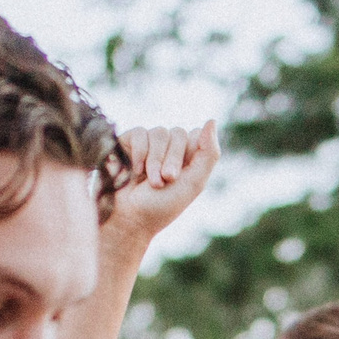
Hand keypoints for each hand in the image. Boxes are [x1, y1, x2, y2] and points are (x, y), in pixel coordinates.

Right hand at [104, 124, 221, 252]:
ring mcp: (147, 145)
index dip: (189, 153)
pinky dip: (139, 153)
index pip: (196, 135)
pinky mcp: (127, 142)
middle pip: (178, 133)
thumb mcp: (193, 183)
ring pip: (159, 132)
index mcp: (187, 159)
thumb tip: (212, 120)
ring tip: (150, 181)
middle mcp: (168, 149)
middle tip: (166, 180)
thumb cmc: (161, 207)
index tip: (180, 176)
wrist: (127, 219)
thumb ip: (209, 153)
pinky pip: (140, 132)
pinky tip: (134, 171)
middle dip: (172, 159)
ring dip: (155, 160)